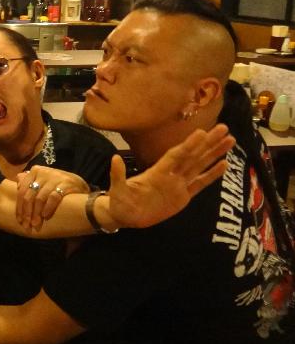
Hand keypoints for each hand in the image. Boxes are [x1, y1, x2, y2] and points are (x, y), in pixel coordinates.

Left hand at [16, 167, 89, 230]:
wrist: (79, 184)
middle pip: (29, 196)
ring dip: (37, 213)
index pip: (22, 191)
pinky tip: (46, 216)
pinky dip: (48, 208)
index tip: (20, 220)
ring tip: (36, 224)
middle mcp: (43, 172)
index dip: (20, 207)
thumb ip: (30, 182)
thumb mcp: (42, 180)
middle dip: (27, 213)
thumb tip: (17, 184)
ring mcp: (54, 177)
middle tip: (27, 225)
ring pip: (40, 198)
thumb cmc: (57, 184)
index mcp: (35, 171)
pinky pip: (53, 197)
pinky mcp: (65, 183)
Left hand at [108, 123, 234, 227]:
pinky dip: (212, 175)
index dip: (188, 145)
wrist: (125, 216)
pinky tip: (224, 164)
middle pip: (193, 156)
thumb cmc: (120, 201)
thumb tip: (113, 158)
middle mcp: (170, 174)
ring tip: (230, 141)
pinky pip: (200, 184)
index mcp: (157, 172)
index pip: (176, 156)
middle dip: (208, 143)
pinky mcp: (183, 197)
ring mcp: (178, 185)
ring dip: (214, 154)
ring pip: (200, 166)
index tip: (202, 132)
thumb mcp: (117, 190)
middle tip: (224, 128)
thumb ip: (118, 175)